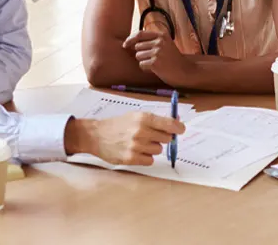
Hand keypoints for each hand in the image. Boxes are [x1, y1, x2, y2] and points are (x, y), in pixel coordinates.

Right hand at [65, 112, 185, 165]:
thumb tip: (177, 123)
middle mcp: (141, 131)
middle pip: (167, 139)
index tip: (180, 130)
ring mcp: (136, 146)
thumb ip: (155, 120)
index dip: (178, 128)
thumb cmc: (118, 125)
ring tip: (139, 143)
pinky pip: (150, 160)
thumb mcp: (136, 116)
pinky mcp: (131, 158)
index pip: (170, 124)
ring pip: (158, 150)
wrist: (96, 135)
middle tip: (151, 136)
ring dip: (152, 148)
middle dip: (162, 138)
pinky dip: (145, 157)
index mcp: (143, 118)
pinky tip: (136, 151)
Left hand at [123, 30, 194, 83]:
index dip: (130, 39)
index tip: (125, 45)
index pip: (140, 34)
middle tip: (153, 59)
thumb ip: (152, 41)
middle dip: (141, 54)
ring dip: (144, 61)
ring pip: (138, 56)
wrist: (185, 71)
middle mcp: (160, 42)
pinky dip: (146, 68)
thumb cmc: (173, 60)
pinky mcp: (155, 62)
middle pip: (137, 46)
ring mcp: (157, 52)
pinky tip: (156, 69)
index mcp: (162, 35)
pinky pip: (141, 65)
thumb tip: (131, 43)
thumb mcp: (166, 45)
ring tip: (156, 63)